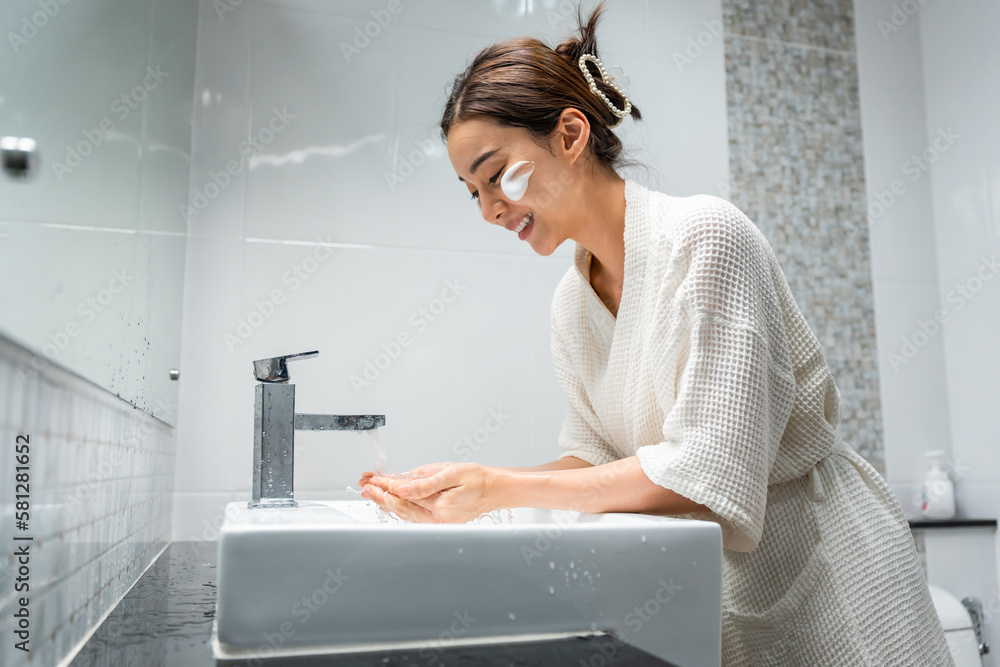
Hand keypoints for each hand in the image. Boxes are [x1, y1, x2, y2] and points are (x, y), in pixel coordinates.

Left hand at [361, 462, 501, 522]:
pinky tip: (392, 502)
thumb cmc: (478, 478)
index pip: (405, 495)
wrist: (497, 489)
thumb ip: (424, 482)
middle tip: (365, 486)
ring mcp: (440, 523)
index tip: (372, 479)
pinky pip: (415, 517)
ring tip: (372, 492)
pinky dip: (401, 508)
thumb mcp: (451, 472)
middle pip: (402, 509)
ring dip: (387, 503)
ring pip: (406, 515)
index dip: (386, 486)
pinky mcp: (441, 523)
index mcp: (442, 505)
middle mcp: (440, 518)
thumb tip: (400, 488)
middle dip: (381, 497)